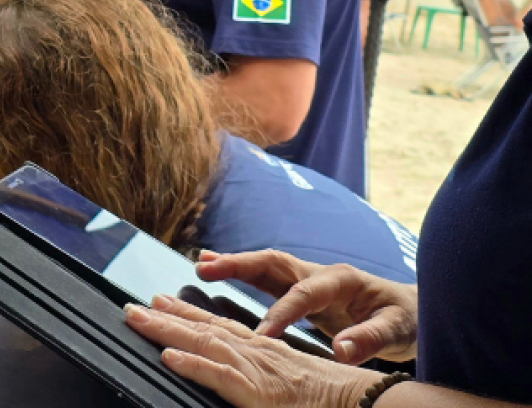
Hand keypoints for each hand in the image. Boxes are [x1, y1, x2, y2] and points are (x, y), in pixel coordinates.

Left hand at [125, 296, 380, 407]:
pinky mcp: (259, 392)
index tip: (160, 302)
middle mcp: (258, 352)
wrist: (370, 404)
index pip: (219, 326)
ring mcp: (257, 369)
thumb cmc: (335, 400)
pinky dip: (192, 364)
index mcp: (266, 352)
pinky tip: (167, 357)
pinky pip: (220, 376)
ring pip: (204, 343)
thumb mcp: (294, 387)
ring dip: (166, 331)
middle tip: (132, 305)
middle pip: (204, 327)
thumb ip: (267, 380)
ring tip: (137, 318)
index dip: (188, 314)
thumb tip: (251, 384)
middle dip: (166, 316)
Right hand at [196, 250, 417, 364]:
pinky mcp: (302, 289)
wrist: (413, 310)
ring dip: (233, 264)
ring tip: (201, 264)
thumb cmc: (407, 320)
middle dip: (240, 266)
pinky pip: (267, 279)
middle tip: (206, 268)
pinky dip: (241, 273)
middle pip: (274, 263)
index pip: (304, 295)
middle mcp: (319, 273)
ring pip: (265, 267)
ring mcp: (309, 278)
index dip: (282, 313)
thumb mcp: (398, 331)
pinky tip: (215, 270)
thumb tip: (341, 349)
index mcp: (342, 280)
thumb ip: (369, 338)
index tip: (261, 335)